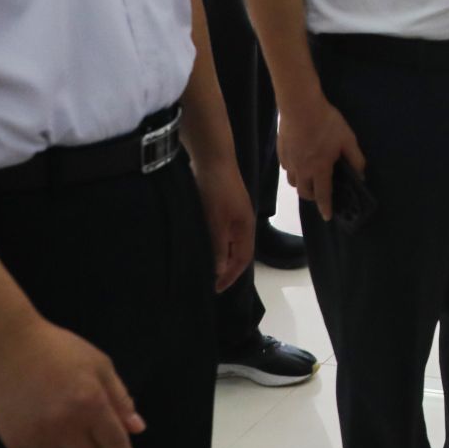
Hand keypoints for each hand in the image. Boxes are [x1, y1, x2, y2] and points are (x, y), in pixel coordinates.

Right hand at [0, 318, 143, 447]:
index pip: (117, 447)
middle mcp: (66, 425)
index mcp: (92, 404)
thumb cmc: (58, 348)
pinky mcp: (14, 442)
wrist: (7, 343)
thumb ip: (120, 398)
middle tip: (93, 444)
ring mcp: (38, 436)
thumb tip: (137, 429)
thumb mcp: (98, 364)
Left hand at [197, 165, 255, 291]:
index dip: (230, 275)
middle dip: (227, 268)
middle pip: (238, 252)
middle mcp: (243, 223)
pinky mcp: (223, 206)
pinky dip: (215, 242)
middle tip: (210, 281)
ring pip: (229, 241)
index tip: (216, 289)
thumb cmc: (216, 191)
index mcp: (245, 228)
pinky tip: (203, 243)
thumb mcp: (216, 222)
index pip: (242, 260)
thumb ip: (219, 247)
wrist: (213, 158)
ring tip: (206, 266)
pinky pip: (222, 231)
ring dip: (220, 255)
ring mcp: (234, 214)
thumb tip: (220, 270)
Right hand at [278, 91, 364, 214]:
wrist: (299, 106)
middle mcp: (302, 170)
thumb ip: (355, 158)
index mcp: (320, 169)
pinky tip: (299, 162)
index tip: (327, 217)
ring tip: (309, 179)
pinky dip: (293, 171)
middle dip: (312, 197)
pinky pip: (286, 168)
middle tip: (320, 193)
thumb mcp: (347, 139)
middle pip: (304, 192)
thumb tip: (361, 174)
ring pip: (293, 182)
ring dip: (302, 185)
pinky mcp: (280, 152)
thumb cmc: (326, 123)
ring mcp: (289, 161)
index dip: (326, 207)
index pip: (323, 194)